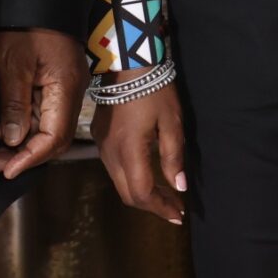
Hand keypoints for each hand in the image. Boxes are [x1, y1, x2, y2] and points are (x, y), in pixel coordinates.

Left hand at [0, 28, 84, 178]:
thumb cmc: (24, 26)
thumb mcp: (12, 64)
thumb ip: (13, 104)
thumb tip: (12, 140)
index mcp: (66, 87)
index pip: (54, 136)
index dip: (30, 157)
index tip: (5, 169)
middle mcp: (72, 91)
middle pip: (54, 137)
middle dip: (25, 155)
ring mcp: (66, 87)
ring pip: (49, 127)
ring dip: (23, 142)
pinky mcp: (57, 82)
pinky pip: (45, 113)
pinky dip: (26, 126)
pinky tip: (4, 129)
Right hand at [96, 74, 186, 223]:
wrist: (127, 62)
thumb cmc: (155, 89)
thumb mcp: (172, 122)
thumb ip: (173, 156)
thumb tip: (179, 186)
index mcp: (129, 150)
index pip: (142, 193)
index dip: (161, 208)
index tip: (179, 215)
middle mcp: (110, 153)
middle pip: (128, 194)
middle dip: (152, 205)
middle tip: (175, 208)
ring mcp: (101, 145)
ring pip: (119, 182)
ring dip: (141, 192)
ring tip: (166, 194)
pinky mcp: (98, 137)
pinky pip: (113, 167)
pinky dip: (131, 177)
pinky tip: (147, 173)